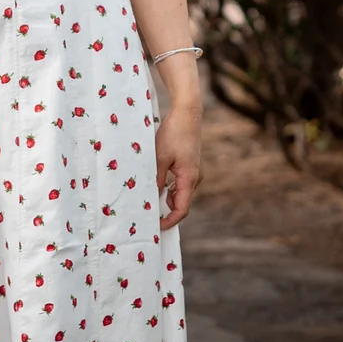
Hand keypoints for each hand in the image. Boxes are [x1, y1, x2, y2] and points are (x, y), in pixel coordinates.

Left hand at [155, 101, 201, 229]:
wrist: (187, 114)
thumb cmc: (173, 134)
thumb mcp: (159, 157)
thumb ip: (156, 179)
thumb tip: (151, 197)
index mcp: (189, 178)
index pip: (182, 208)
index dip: (170, 220)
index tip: (157, 226)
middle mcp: (194, 178)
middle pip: (181, 203)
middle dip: (166, 211)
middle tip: (148, 215)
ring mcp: (193, 172)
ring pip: (180, 193)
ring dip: (166, 199)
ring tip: (148, 199)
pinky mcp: (189, 166)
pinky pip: (180, 184)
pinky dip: (169, 188)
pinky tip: (156, 184)